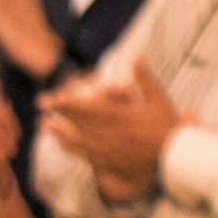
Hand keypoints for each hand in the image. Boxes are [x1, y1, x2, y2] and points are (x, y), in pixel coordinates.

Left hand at [42, 61, 181, 193]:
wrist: (176, 160)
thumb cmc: (169, 129)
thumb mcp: (159, 100)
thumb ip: (144, 78)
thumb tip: (137, 55)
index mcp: (121, 116)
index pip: (89, 108)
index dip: (68, 103)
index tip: (54, 97)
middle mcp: (112, 134)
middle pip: (79, 122)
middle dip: (58, 113)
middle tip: (41, 104)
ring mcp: (111, 150)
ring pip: (79, 140)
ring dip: (60, 132)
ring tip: (44, 125)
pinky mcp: (112, 162)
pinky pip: (87, 156)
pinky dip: (72, 149)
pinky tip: (61, 144)